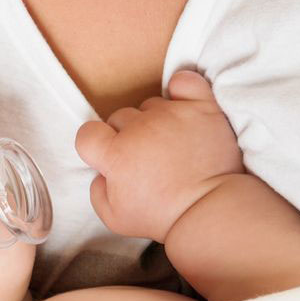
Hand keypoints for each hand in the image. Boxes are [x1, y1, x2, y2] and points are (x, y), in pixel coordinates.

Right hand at [75, 70, 243, 241]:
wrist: (211, 210)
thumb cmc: (164, 216)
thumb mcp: (114, 218)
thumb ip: (97, 191)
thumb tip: (101, 173)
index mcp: (116, 154)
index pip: (88, 133)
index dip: (96, 146)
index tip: (110, 157)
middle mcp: (141, 128)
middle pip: (120, 117)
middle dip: (127, 135)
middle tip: (146, 158)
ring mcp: (172, 115)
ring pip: (151, 105)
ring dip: (156, 120)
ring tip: (171, 145)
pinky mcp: (202, 108)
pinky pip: (185, 82)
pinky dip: (181, 90)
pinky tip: (182, 106)